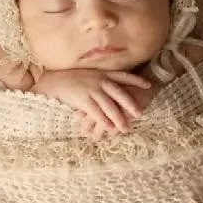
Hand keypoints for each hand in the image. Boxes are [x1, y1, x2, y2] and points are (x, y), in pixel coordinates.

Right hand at [31, 69, 151, 139]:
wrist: (54, 81)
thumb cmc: (71, 80)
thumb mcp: (89, 75)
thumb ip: (101, 79)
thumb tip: (113, 86)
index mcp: (102, 74)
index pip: (123, 76)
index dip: (136, 81)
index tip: (148, 85)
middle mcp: (99, 81)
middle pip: (119, 93)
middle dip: (131, 104)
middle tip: (141, 114)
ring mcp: (91, 90)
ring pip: (109, 106)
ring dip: (118, 118)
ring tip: (126, 128)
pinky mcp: (83, 99)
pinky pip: (96, 112)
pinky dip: (103, 121)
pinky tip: (109, 129)